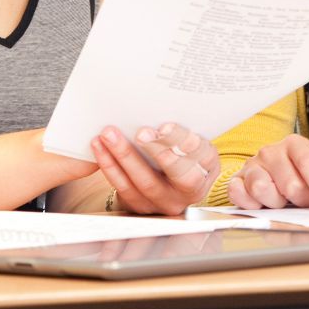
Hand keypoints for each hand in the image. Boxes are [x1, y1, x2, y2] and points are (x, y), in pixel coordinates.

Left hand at [91, 122, 219, 215]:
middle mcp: (191, 190)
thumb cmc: (175, 148)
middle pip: (179, 175)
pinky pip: (124, 188)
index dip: (187, 142)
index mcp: (208, 168)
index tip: (166, 126)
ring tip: (109, 133)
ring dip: (125, 155)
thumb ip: (180, 129)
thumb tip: (163, 100)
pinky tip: (99, 146)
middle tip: (141, 132)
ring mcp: (166, 202)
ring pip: (145, 182)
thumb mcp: (186, 139)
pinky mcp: (142, 207)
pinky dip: (110, 166)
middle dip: (158, 151)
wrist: (159, 180)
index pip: (204, 155)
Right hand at [227, 134, 308, 209]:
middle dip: (300, 199)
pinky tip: (261, 203)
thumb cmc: (302, 174)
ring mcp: (251, 165)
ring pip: (261, 188)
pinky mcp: (237, 180)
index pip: (308, 162)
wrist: (275, 172)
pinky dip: (250, 203)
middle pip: (289, 184)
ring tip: (281, 200)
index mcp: (295, 144)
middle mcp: (270, 151)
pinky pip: (238, 193)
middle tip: (301, 200)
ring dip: (275, 202)